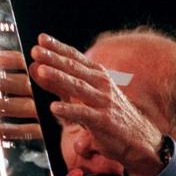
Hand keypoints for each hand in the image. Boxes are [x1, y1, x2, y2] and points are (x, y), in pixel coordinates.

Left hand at [28, 34, 163, 175]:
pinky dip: (69, 110)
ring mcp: (103, 102)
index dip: (58, 47)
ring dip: (59, 77)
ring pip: (78, 87)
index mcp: (97, 75)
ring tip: (41, 71)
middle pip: (74, 68)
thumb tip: (36, 68)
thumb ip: (60, 83)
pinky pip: (84, 114)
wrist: (140, 137)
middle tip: (35, 50)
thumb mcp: (84, 95)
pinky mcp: (103, 121)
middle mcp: (101, 84)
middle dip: (54, 58)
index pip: (75, 57)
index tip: (41, 38)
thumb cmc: (109, 113)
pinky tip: (54, 107)